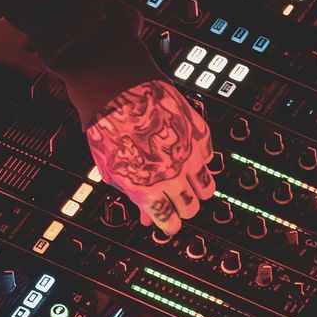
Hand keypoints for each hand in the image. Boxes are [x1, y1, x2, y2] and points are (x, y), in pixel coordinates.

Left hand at [85, 78, 215, 234]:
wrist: (117, 89)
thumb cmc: (108, 127)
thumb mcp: (113, 171)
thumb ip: (133, 196)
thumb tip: (145, 215)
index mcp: (148, 190)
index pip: (169, 222)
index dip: (168, 226)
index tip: (167, 225)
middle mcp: (172, 175)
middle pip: (190, 207)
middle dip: (183, 209)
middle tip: (176, 203)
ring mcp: (188, 154)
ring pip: (207, 187)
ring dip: (198, 190)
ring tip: (188, 185)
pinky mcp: (198, 133)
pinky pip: (209, 157)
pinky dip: (202, 161)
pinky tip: (190, 157)